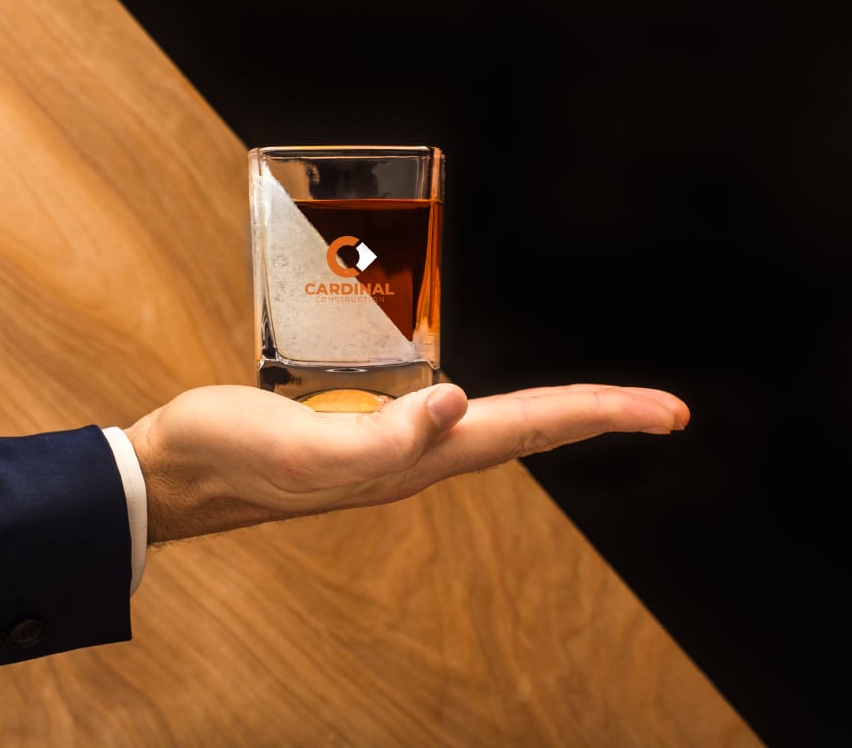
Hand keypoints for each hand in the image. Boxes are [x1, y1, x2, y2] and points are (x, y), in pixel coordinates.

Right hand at [125, 383, 689, 544]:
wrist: (181, 470)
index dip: (601, 413)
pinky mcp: (360, 420)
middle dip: (595, 415)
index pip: (529, 427)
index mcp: (414, 457)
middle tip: (662, 410)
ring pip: (490, 420)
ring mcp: (390, 438)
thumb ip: (380, 440)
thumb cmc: (232, 456)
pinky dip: (483, 392)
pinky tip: (477, 380)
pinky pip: (439, 403)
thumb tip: (455, 402)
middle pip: (527, 428)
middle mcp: (415, 451)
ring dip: (549, 411)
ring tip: (598, 405)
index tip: (670, 411)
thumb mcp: (303, 450)